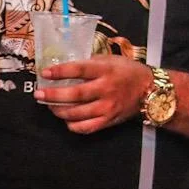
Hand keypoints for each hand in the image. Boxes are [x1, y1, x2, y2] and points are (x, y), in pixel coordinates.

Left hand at [36, 54, 153, 133]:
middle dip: (53, 95)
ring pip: (76, 113)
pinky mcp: (108, 120)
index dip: (60, 71)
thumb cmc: (128, 72)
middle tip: (39, 94)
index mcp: (106, 70)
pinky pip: (85, 127)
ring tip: (50, 105)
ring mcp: (107, 107)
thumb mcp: (112, 60)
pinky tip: (66, 118)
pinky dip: (72, 124)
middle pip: (75, 94)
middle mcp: (106, 89)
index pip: (79, 70)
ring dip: (59, 110)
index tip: (45, 72)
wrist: (149, 90)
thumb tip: (65, 65)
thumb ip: (91, 62)